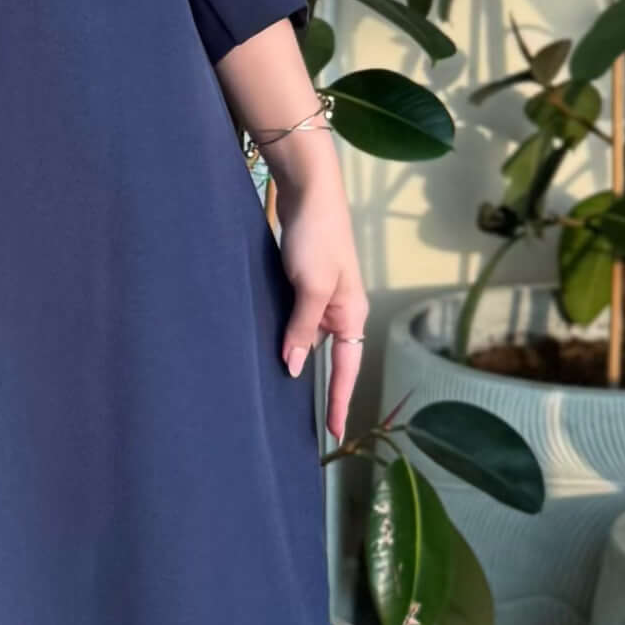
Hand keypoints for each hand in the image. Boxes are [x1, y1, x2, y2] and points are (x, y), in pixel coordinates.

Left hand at [272, 137, 366, 442]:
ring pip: (311, 338)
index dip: (340, 401)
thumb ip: (302, 329)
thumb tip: (295, 368)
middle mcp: (342, 311)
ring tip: (279, 387)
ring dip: (298, 356)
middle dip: (320, 386)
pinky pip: (300, 320)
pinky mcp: (306, 283)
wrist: (310, 191)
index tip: (335, 433)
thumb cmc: (316, 238)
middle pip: (331, 358)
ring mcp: (324, 297)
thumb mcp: (310, 288)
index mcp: (352, 315)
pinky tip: (273, 343)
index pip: (347, 369)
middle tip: (305, 421)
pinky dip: (288, 334)